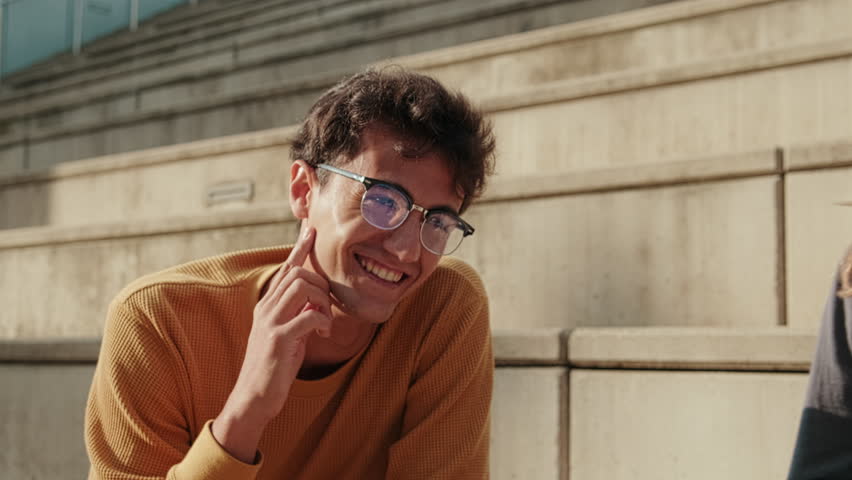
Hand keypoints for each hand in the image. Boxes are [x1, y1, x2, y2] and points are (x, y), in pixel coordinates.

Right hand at [212, 227, 331, 462]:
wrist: (253, 398)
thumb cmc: (273, 367)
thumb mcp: (287, 334)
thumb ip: (298, 314)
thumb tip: (317, 299)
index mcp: (266, 305)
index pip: (284, 269)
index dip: (298, 249)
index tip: (310, 231)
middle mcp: (265, 308)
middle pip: (297, 272)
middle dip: (321, 284)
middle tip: (327, 308)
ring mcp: (270, 322)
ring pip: (302, 286)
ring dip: (322, 300)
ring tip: (324, 322)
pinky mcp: (279, 339)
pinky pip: (310, 315)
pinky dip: (323, 321)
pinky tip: (323, 335)